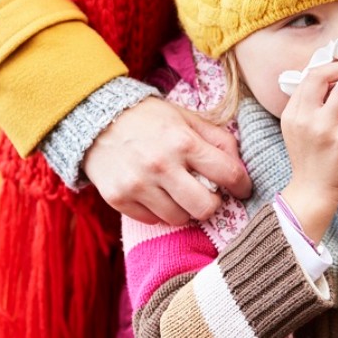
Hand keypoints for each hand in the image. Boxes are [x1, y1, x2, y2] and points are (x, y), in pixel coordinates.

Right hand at [81, 97, 250, 225]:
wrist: (95, 118)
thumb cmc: (148, 118)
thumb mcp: (186, 117)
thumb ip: (217, 139)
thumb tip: (240, 167)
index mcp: (183, 141)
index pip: (228, 174)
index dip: (242, 185)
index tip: (242, 189)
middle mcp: (161, 165)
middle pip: (206, 208)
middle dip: (212, 204)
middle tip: (207, 195)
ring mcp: (138, 185)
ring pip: (179, 219)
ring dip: (184, 209)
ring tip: (177, 192)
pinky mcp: (119, 199)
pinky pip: (152, 220)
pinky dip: (158, 211)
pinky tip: (155, 193)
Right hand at [280, 62, 337, 241]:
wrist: (312, 192)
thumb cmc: (311, 159)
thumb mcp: (299, 130)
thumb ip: (311, 106)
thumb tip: (334, 80)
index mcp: (292, 113)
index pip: (309, 75)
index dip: (330, 67)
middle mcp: (303, 118)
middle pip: (323, 75)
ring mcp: (322, 129)